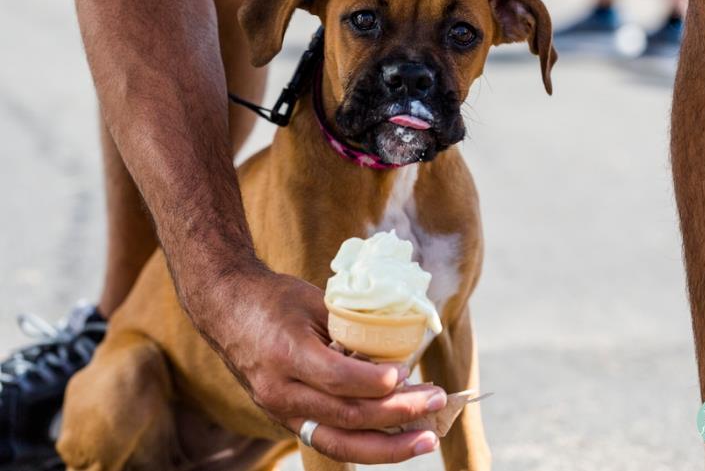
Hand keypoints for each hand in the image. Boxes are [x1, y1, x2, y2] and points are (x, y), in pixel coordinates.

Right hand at [185, 263, 445, 463]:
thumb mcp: (314, 303)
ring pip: (339, 443)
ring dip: (388, 447)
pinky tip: (396, 440)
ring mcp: (280, 410)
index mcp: (286, 353)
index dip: (376, 382)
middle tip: (437, 402)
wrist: (227, 309)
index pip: (337, 379)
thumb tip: (393, 357)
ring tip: (427, 438)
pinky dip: (365, 444)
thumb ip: (349, 332)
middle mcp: (281, 390)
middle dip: (397, 415)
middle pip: (345, 417)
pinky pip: (328, 440)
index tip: (407, 373)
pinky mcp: (285, 419)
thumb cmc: (275, 299)